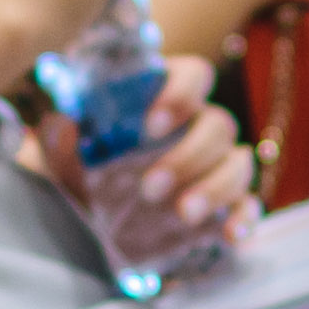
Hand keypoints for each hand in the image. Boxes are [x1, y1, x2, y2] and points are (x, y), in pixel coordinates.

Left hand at [27, 61, 263, 245]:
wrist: (95, 233)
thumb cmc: (86, 180)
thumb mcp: (63, 164)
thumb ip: (58, 143)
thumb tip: (61, 124)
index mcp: (165, 100)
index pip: (195, 74)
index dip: (181, 94)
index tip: (150, 125)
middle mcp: (199, 128)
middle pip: (219, 124)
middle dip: (187, 156)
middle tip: (149, 189)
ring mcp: (217, 168)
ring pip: (239, 163)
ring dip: (214, 187)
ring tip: (182, 214)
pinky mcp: (227, 207)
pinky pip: (250, 206)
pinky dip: (246, 218)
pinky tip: (230, 234)